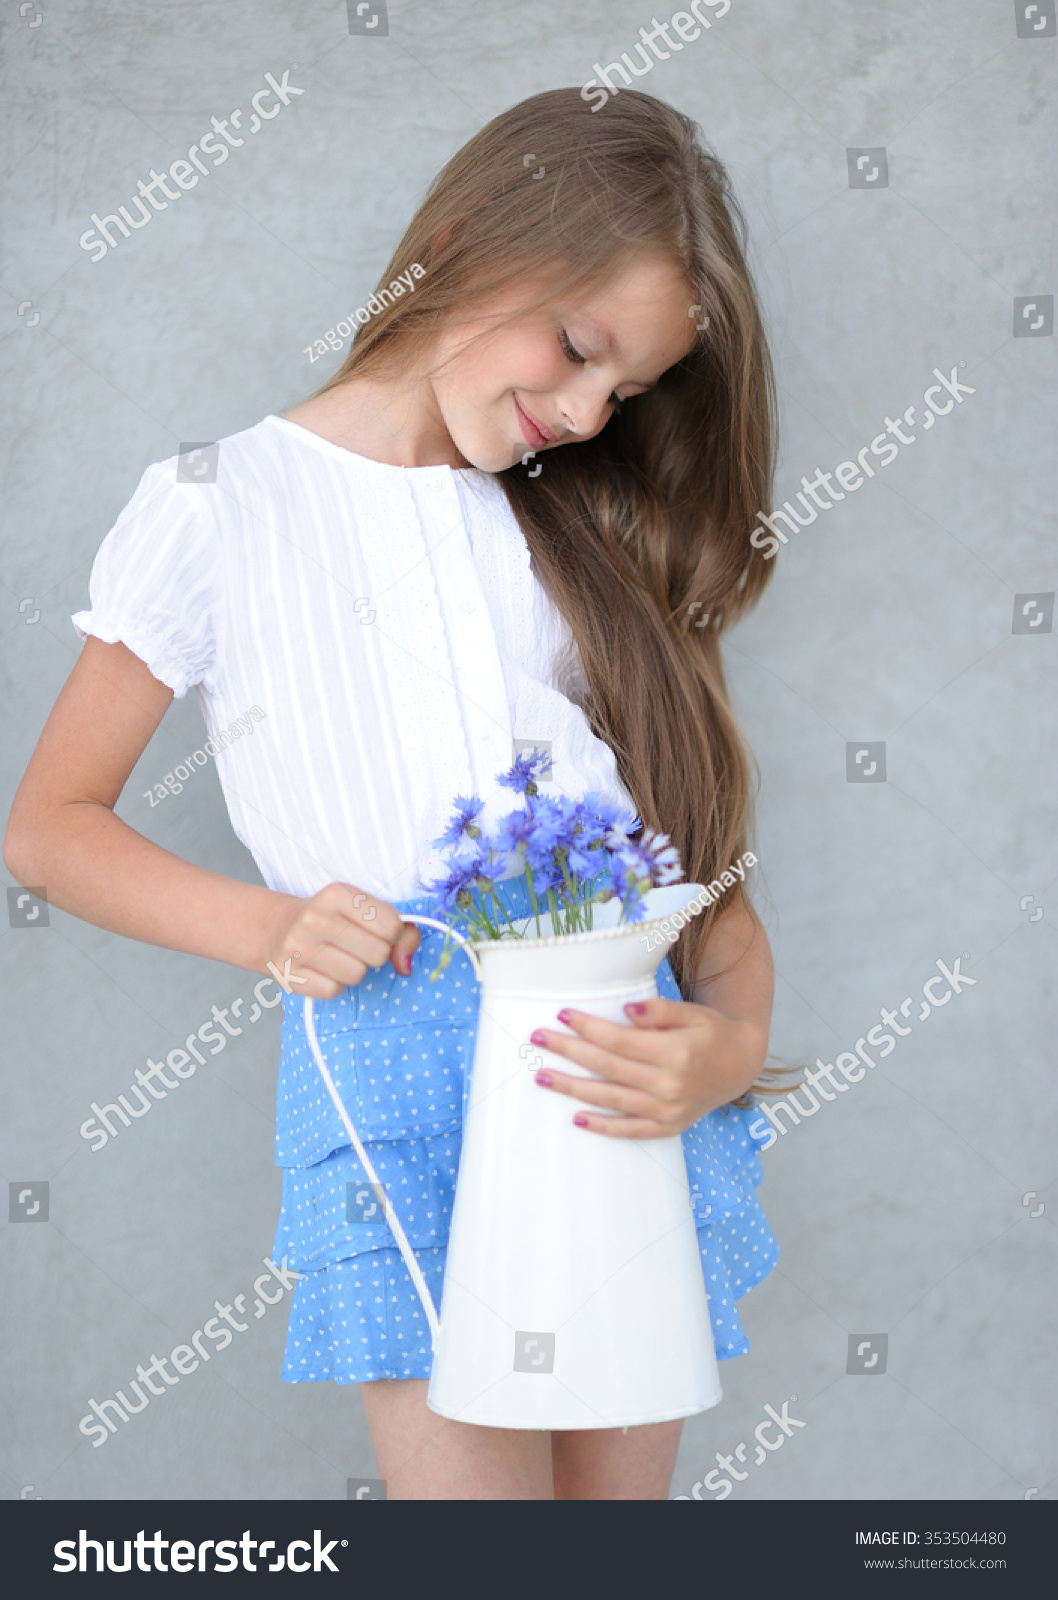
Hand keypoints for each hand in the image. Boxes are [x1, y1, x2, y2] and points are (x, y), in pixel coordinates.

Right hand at [261, 883, 420, 999]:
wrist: (277, 928)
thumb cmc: (332, 920)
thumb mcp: (365, 910)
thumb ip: (401, 932)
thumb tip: (405, 966)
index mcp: (337, 894)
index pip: (392, 925)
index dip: (391, 934)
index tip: (374, 931)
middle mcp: (315, 917)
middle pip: (378, 953)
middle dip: (375, 954)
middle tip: (356, 946)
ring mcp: (298, 947)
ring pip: (357, 975)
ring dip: (354, 970)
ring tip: (338, 957)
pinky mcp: (289, 975)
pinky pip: (333, 991)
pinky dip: (333, 984)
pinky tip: (322, 969)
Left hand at [528, 996, 767, 1138]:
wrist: (739, 1064)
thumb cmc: (710, 1032)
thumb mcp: (693, 1013)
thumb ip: (660, 1010)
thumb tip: (626, 1009)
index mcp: (676, 1053)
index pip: (619, 1040)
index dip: (588, 1027)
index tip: (562, 1014)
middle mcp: (670, 1085)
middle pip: (607, 1068)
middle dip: (569, 1052)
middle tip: (537, 1039)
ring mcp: (668, 1110)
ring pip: (611, 1099)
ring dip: (573, 1088)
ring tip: (543, 1076)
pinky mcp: (668, 1127)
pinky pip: (630, 1131)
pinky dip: (603, 1127)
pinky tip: (576, 1118)